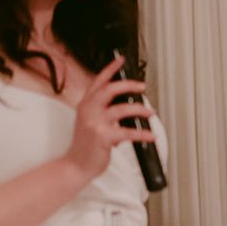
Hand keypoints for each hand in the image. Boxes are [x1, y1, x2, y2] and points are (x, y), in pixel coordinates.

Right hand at [64, 56, 154, 180]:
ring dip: (139, 109)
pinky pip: (127, 132)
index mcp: (85, 105)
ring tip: (150, 112)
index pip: (98, 81)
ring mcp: (94, 123)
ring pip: (121, 109)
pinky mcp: (103, 137)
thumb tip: (126, 108)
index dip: (110, 69)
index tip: (121, 60)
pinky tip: (151, 135)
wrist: (76, 165)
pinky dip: (142, 134)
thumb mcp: (90, 122)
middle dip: (129, 85)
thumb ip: (104, 112)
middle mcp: (88, 110)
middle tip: (142, 86)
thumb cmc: (85, 145)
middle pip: (109, 89)